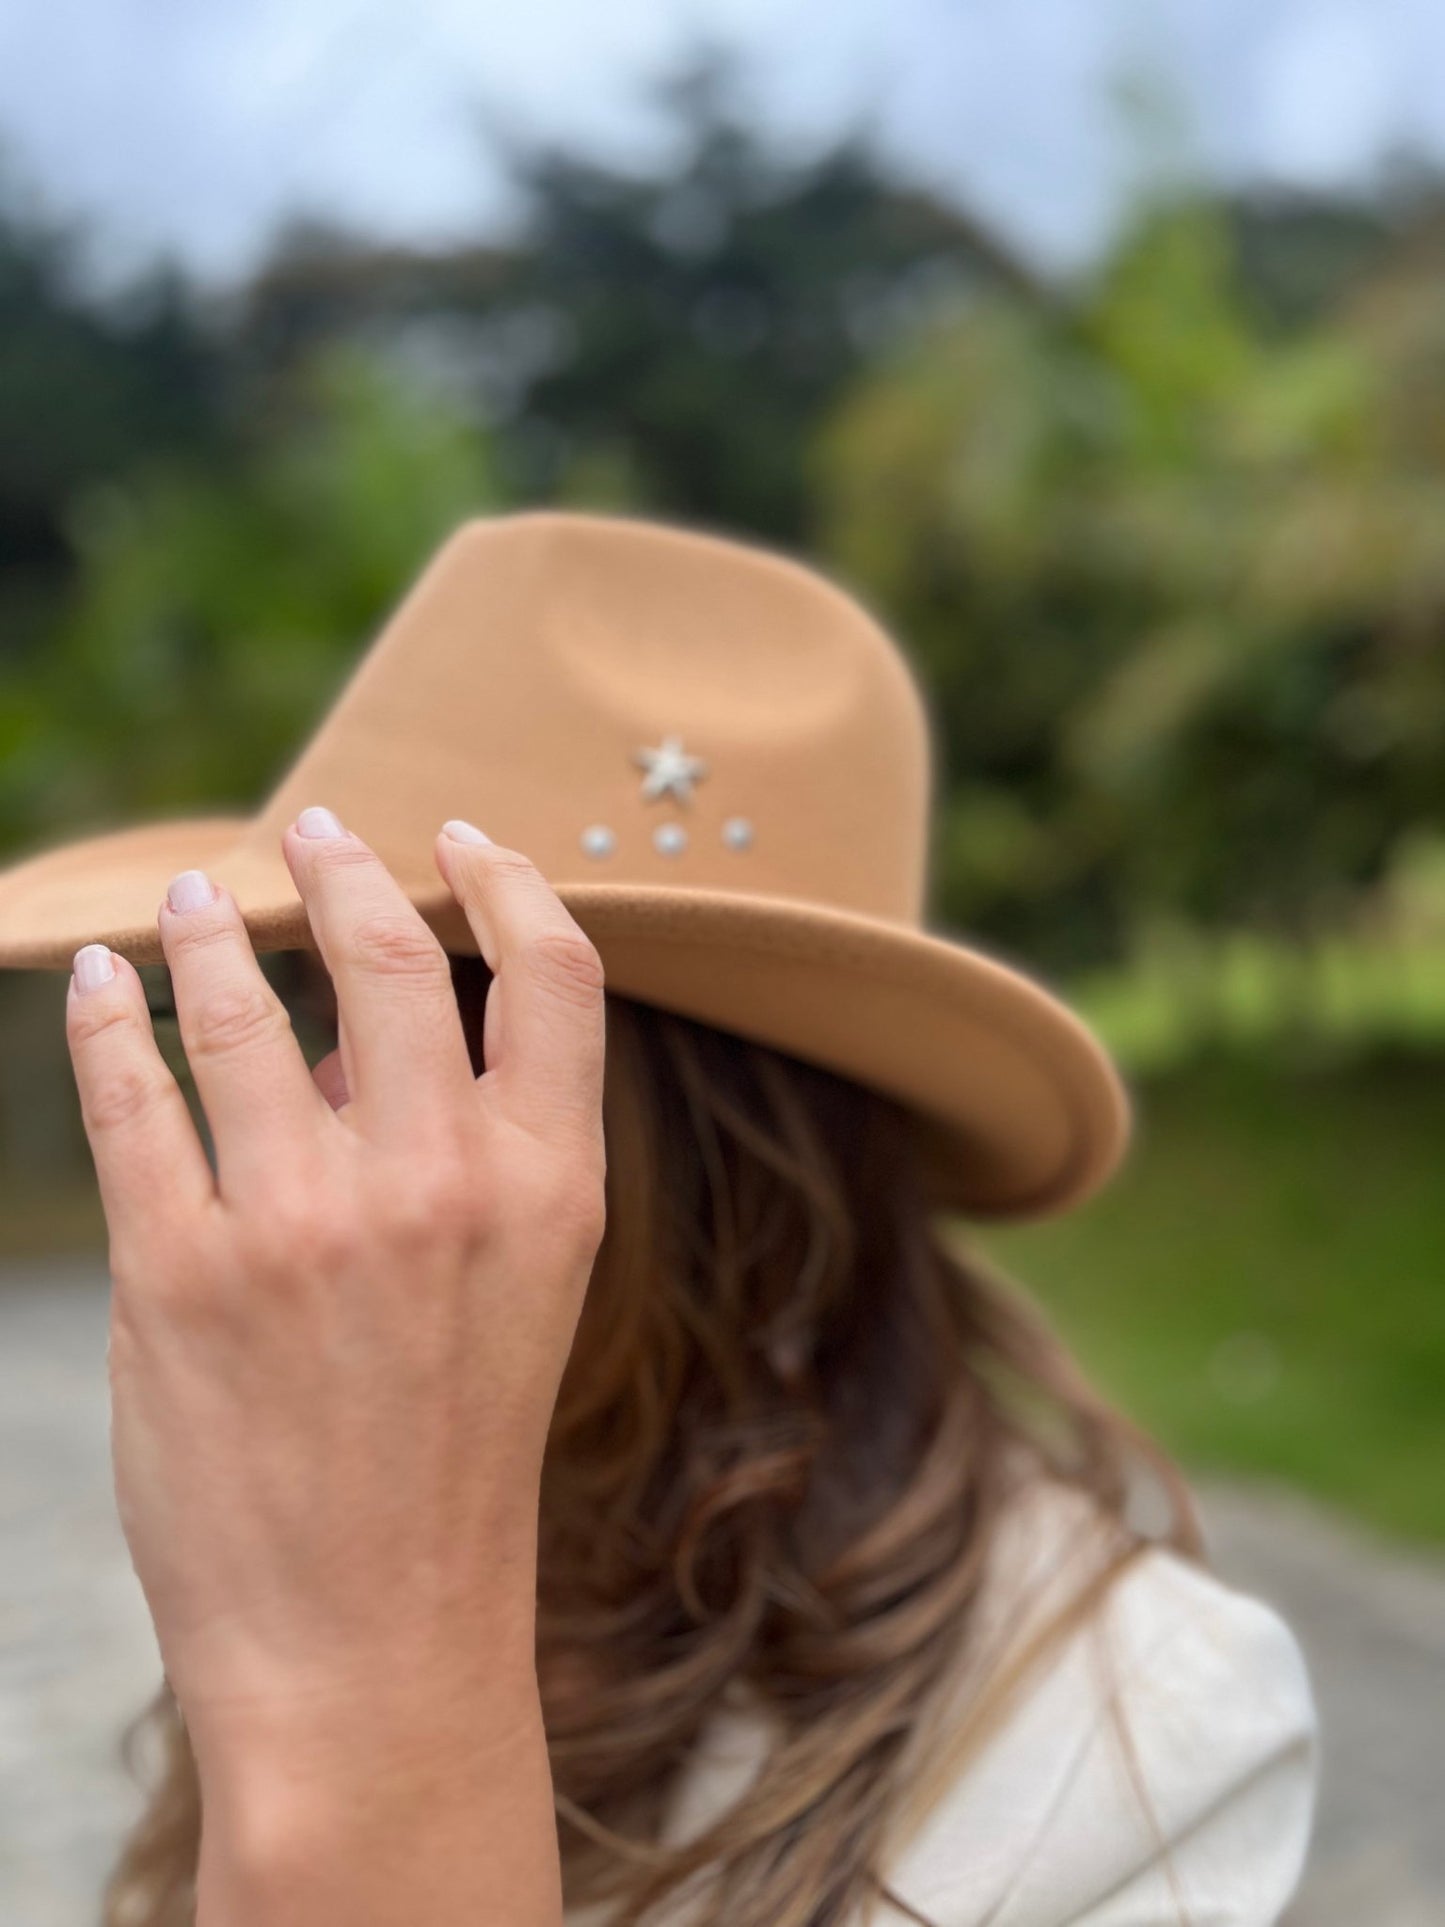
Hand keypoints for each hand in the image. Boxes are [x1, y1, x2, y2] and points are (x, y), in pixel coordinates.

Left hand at [65, 809, 605, 1922]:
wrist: (374, 1638)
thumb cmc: (454, 1457)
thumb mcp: (518, 1295)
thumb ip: (458, 1151)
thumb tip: (330, 1036)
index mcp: (551, 1186)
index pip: (556, 972)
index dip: (506, 878)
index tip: (456, 836)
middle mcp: (438, 1185)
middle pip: (388, 954)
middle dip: (343, 869)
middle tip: (311, 830)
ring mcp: (302, 1224)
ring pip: (238, 1005)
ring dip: (212, 927)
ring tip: (198, 901)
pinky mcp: (180, 1275)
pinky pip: (128, 1098)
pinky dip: (107, 1020)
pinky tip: (101, 984)